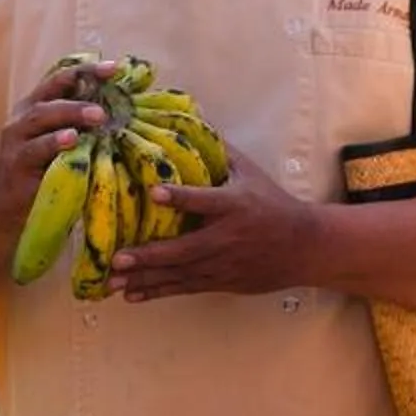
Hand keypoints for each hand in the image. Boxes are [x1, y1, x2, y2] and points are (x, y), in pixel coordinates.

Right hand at [0, 63, 113, 231]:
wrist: (5, 205)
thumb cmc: (43, 170)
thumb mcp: (63, 143)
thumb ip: (81, 124)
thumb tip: (123, 109)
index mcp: (37, 105)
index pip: (61, 80)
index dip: (86, 70)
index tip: (113, 68)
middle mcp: (24, 117)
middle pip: (50, 94)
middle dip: (80, 88)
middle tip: (109, 88)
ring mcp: (17, 139)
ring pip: (40, 117)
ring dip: (71, 113)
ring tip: (97, 115)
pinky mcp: (16, 163)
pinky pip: (35, 149)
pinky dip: (54, 142)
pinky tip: (72, 140)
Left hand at [108, 139, 317, 299]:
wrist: (303, 247)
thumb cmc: (272, 204)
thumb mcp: (250, 173)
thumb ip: (219, 152)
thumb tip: (191, 121)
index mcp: (234, 206)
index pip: (205, 200)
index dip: (180, 197)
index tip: (155, 193)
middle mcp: (226, 237)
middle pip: (184, 249)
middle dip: (149, 256)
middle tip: (117, 258)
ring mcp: (222, 264)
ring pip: (179, 274)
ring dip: (144, 279)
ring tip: (112, 282)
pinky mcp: (221, 281)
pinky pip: (185, 288)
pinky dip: (158, 291)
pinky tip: (132, 295)